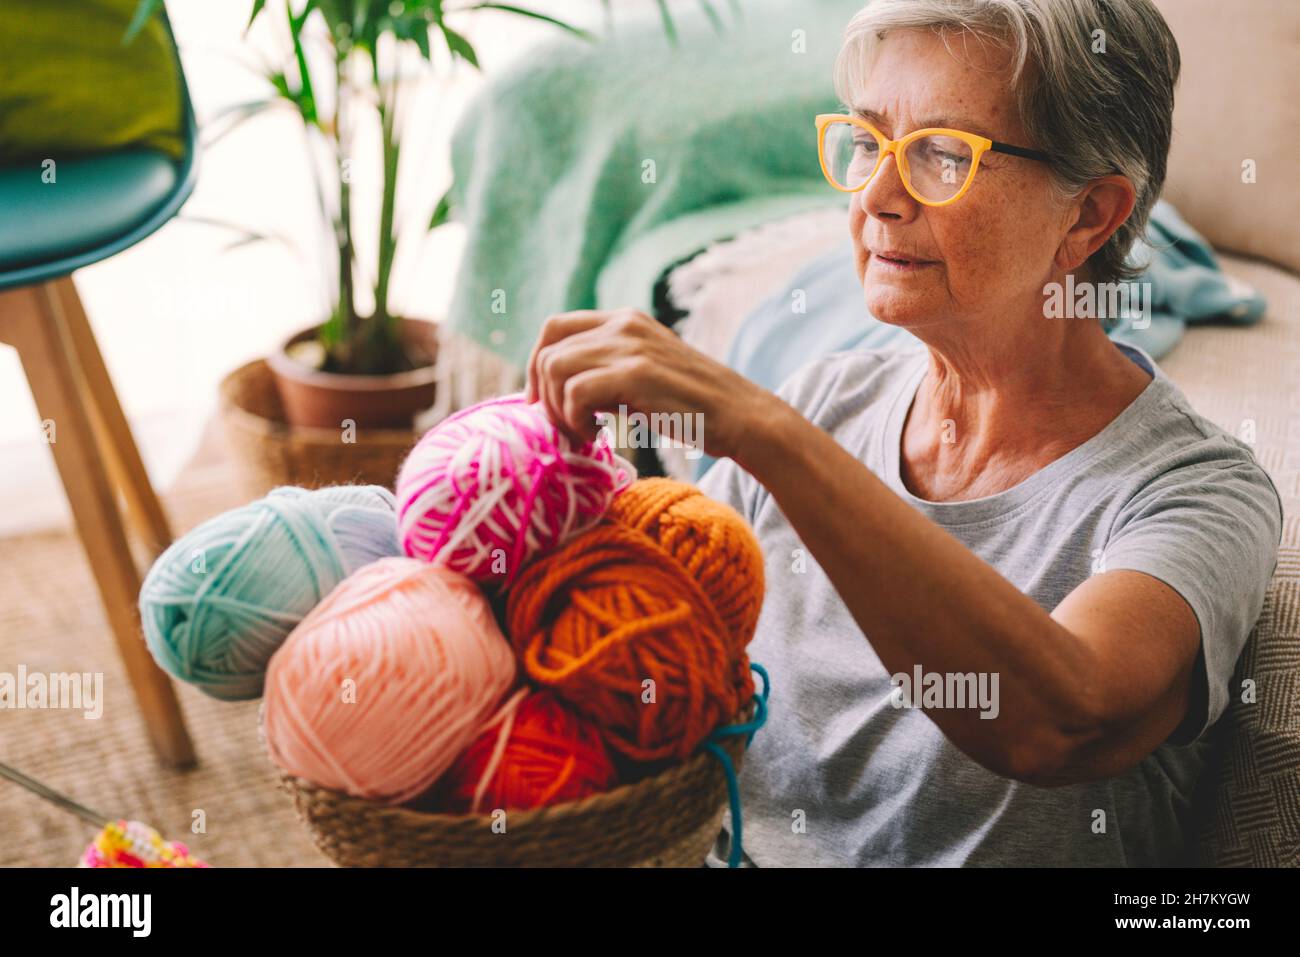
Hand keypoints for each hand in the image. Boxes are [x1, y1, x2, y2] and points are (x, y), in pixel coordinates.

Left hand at [525, 308, 766, 460]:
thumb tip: (552, 391)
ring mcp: (631, 346)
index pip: (554, 327)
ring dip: (558, 410)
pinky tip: (598, 435)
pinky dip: (575, 421)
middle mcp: (624, 325)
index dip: (536, 366)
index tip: (544, 403)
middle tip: (566, 427)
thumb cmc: (693, 407)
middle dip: (545, 395)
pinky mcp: (637, 374)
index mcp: (624, 321)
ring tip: (584, 433)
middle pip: (547, 349)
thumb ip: (606, 371)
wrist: (743, 417)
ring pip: (555, 369)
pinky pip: (575, 393)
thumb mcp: (644, 375)